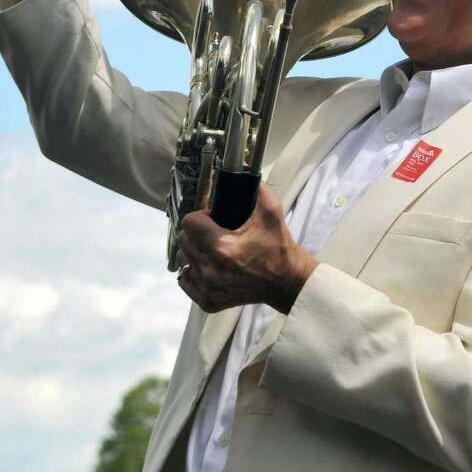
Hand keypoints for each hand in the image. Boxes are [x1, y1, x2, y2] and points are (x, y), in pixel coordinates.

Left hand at [176, 185, 318, 314]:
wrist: (288, 282)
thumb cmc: (279, 249)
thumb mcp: (272, 214)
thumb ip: (258, 190)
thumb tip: (244, 169)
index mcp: (223, 247)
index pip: (190, 223)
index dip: (201, 216)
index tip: (214, 218)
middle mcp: (211, 269)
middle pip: (184, 241)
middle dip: (198, 233)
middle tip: (216, 232)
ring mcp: (208, 288)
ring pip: (183, 261)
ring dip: (195, 252)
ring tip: (213, 250)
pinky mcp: (208, 301)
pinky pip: (185, 281)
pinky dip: (194, 273)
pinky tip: (210, 267)